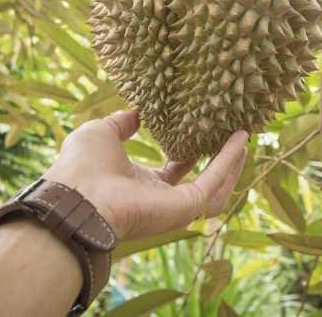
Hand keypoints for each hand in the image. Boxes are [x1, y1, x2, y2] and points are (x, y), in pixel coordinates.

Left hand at [43, 110, 247, 239]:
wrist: (77, 195)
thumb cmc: (81, 167)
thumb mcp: (102, 133)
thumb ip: (122, 123)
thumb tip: (137, 113)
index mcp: (139, 186)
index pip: (172, 173)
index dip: (188, 154)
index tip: (200, 132)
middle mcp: (160, 200)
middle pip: (200, 184)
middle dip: (219, 163)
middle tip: (232, 137)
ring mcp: (175, 207)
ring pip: (215, 188)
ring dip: (231, 164)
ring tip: (244, 137)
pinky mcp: (185, 207)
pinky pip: (214, 182)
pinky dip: (229, 160)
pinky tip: (240, 138)